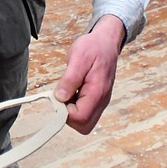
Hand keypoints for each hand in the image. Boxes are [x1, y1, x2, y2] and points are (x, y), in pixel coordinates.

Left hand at [54, 15, 124, 133]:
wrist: (106, 41)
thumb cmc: (93, 47)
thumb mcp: (79, 58)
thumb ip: (70, 79)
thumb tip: (60, 98)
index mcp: (98, 92)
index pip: (80, 118)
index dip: (65, 112)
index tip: (60, 95)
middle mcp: (102, 101)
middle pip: (84, 125)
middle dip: (69, 116)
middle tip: (63, 96)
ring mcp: (101, 101)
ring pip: (85, 121)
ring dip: (71, 111)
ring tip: (68, 90)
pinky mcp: (97, 99)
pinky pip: (86, 112)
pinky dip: (75, 106)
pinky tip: (72, 90)